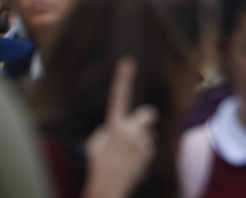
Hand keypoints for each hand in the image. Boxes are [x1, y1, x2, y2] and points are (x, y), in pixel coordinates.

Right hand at [82, 58, 157, 197]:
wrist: (108, 188)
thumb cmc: (98, 165)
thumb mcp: (95, 143)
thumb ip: (107, 129)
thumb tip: (117, 125)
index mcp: (115, 126)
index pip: (119, 98)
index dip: (123, 79)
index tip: (128, 62)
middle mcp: (132, 131)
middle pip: (148, 113)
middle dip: (144, 118)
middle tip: (133, 130)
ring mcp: (143, 143)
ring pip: (147, 133)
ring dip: (140, 139)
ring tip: (126, 155)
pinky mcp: (150, 153)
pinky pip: (149, 147)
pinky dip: (142, 152)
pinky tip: (131, 162)